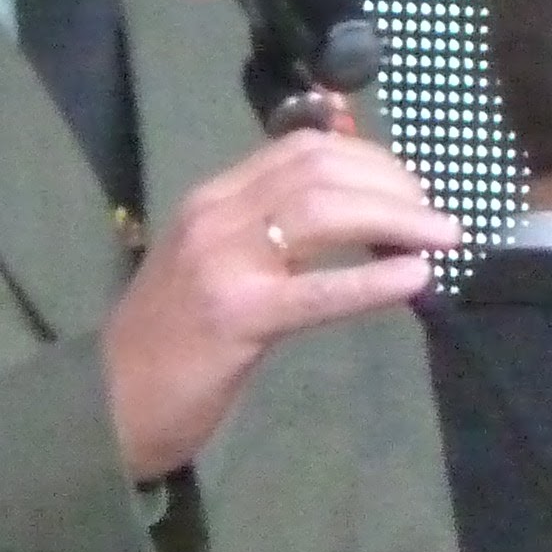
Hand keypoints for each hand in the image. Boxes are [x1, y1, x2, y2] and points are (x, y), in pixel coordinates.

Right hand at [104, 127, 457, 481]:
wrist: (109, 403)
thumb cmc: (172, 341)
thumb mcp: (217, 266)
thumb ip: (273, 236)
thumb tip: (356, 219)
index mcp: (214, 199)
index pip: (303, 148)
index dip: (371, 158)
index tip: (411, 189)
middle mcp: (217, 215)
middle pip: (322, 169)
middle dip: (394, 185)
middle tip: (437, 218)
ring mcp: (223, 263)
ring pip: (324, 212)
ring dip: (397, 218)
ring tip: (442, 238)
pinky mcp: (237, 317)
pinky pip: (318, 290)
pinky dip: (373, 280)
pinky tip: (416, 278)